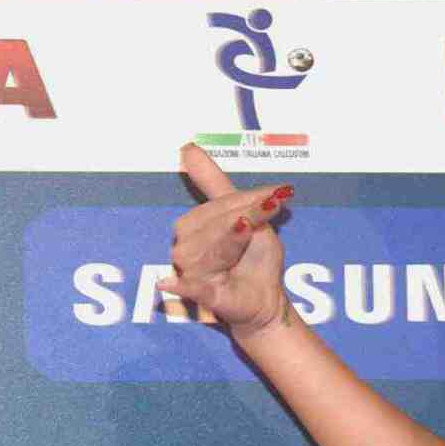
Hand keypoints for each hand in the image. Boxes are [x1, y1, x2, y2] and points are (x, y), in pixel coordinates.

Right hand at [156, 143, 294, 338]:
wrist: (267, 298)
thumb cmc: (254, 257)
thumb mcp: (246, 214)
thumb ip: (215, 183)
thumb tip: (187, 147)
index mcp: (193, 227)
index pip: (216, 206)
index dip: (247, 198)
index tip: (276, 193)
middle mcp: (185, 250)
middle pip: (211, 224)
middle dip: (244, 214)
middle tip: (271, 206)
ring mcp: (192, 275)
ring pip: (207, 249)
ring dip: (233, 239)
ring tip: (251, 232)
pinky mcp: (203, 299)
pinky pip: (188, 289)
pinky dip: (182, 287)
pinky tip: (168, 283)